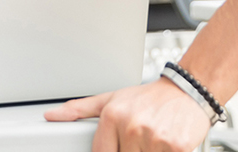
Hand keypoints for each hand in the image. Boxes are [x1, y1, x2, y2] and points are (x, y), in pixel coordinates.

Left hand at [45, 79, 210, 151]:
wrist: (186, 92)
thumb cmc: (147, 98)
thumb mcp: (111, 99)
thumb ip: (79, 110)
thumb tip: (50, 116)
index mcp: (112, 116)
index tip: (119, 147)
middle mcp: (131, 126)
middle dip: (131, 151)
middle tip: (138, 140)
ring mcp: (154, 138)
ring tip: (151, 140)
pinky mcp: (176, 147)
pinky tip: (165, 143)